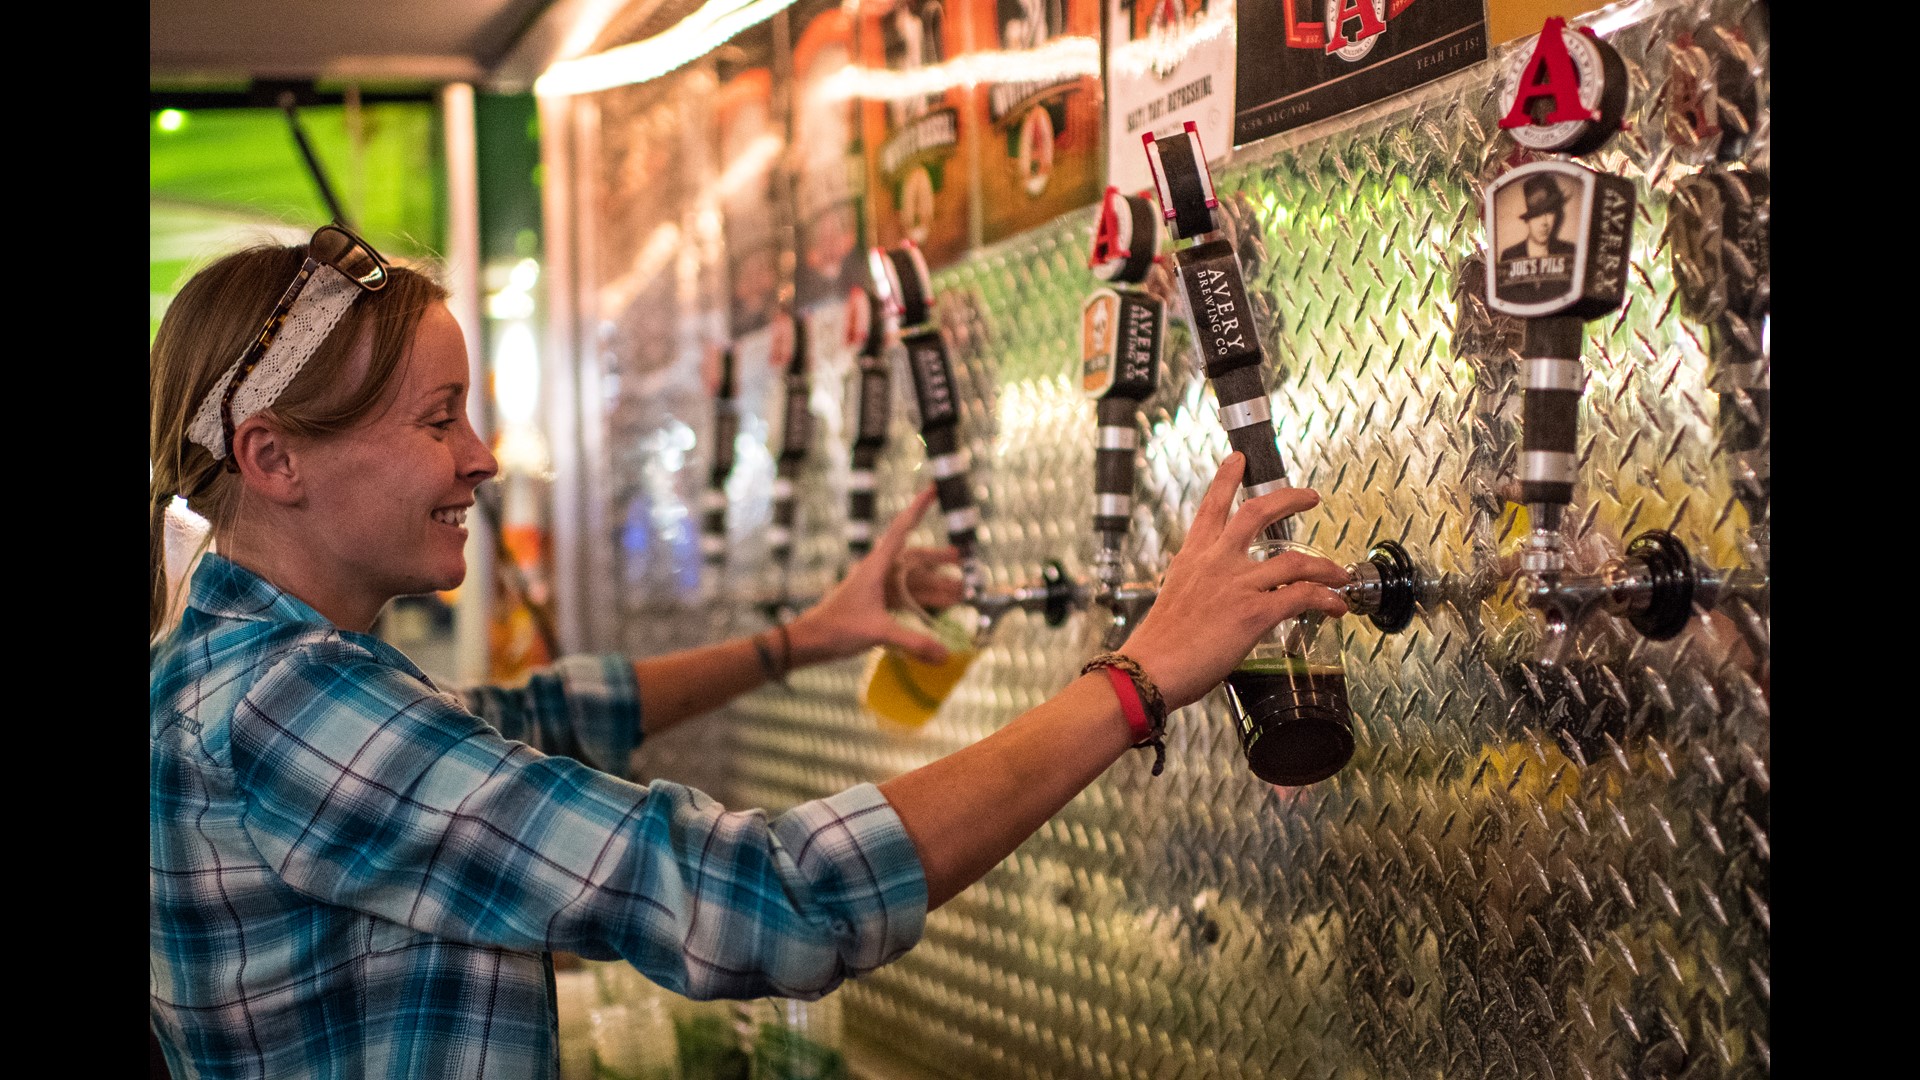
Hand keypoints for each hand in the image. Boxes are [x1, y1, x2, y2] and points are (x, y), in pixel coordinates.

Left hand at [785, 487, 961, 665]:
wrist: (810, 641)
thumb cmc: (836, 628)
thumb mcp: (877, 632)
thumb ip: (913, 642)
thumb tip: (946, 655)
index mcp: (875, 566)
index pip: (901, 529)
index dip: (919, 508)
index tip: (934, 489)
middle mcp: (878, 572)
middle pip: (915, 558)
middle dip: (940, 558)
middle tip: (964, 558)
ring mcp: (877, 588)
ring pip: (913, 581)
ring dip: (936, 584)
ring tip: (961, 589)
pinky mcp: (876, 604)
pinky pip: (907, 597)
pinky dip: (924, 601)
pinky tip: (940, 608)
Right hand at [1119, 454, 1350, 709]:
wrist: (1150, 670)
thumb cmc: (1158, 646)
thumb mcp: (1174, 600)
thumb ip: (1199, 588)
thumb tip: (1215, 599)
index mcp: (1192, 558)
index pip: (1211, 508)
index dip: (1226, 479)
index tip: (1238, 460)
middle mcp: (1216, 562)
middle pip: (1258, 513)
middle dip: (1289, 499)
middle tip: (1309, 496)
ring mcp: (1237, 584)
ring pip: (1295, 560)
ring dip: (1325, 565)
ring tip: (1339, 572)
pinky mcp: (1255, 612)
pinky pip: (1303, 596)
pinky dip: (1326, 599)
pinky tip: (1336, 605)